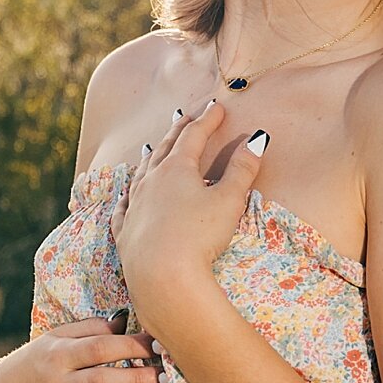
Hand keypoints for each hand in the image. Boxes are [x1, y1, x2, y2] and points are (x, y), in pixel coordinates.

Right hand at [0, 310, 164, 382]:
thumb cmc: (41, 361)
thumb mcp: (57, 337)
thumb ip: (91, 328)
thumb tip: (127, 320)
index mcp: (58, 355)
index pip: (98, 348)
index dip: (130, 346)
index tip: (156, 345)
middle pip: (100, 381)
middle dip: (136, 378)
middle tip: (165, 376)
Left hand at [110, 97, 266, 330]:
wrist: (162, 276)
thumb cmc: (199, 235)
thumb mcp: (228, 200)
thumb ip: (242, 169)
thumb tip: (257, 139)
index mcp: (177, 168)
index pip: (194, 135)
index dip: (207, 120)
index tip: (217, 107)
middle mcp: (151, 181)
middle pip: (165, 148)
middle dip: (177, 130)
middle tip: (185, 116)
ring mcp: (134, 205)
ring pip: (141, 173)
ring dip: (150, 158)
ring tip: (153, 147)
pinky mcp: (126, 231)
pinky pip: (124, 206)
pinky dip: (128, 195)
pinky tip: (126, 195)